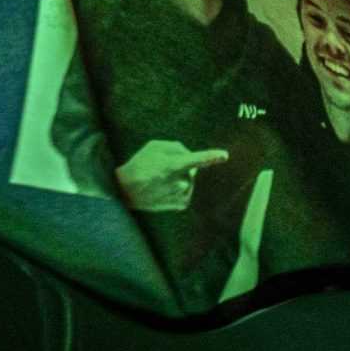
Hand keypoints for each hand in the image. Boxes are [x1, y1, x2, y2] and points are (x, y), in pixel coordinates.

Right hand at [114, 140, 229, 212]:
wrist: (124, 191)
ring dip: (180, 177)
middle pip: (192, 167)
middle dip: (183, 165)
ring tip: (159, 180)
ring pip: (190, 179)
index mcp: (172, 166)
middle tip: (161, 168)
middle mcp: (178, 182)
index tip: (224, 155)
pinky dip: (180, 188)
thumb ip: (177, 147)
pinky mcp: (180, 204)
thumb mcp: (154, 146)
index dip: (210, 156)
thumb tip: (191, 155)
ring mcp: (180, 195)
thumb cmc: (140, 164)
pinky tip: (165, 189)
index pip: (195, 160)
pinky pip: (188, 190)